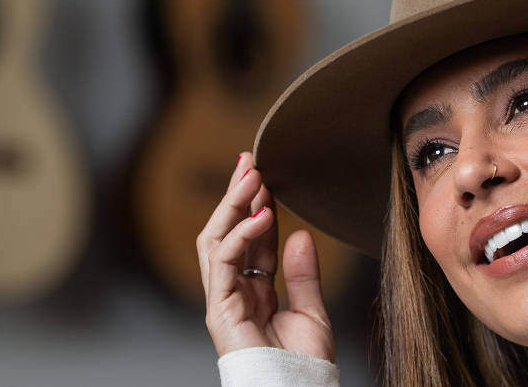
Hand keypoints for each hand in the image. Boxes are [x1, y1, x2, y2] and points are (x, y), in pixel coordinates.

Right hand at [196, 152, 335, 360]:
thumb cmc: (303, 365)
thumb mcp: (311, 310)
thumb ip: (303, 274)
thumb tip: (300, 235)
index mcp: (253, 291)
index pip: (251, 240)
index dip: (257, 207)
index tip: (266, 177)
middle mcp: (233, 291)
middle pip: (226, 232)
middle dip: (236, 196)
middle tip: (249, 161)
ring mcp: (222, 299)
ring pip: (216, 239)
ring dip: (232, 205)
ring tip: (251, 175)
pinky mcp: (219, 308)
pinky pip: (222, 263)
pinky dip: (240, 235)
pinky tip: (261, 214)